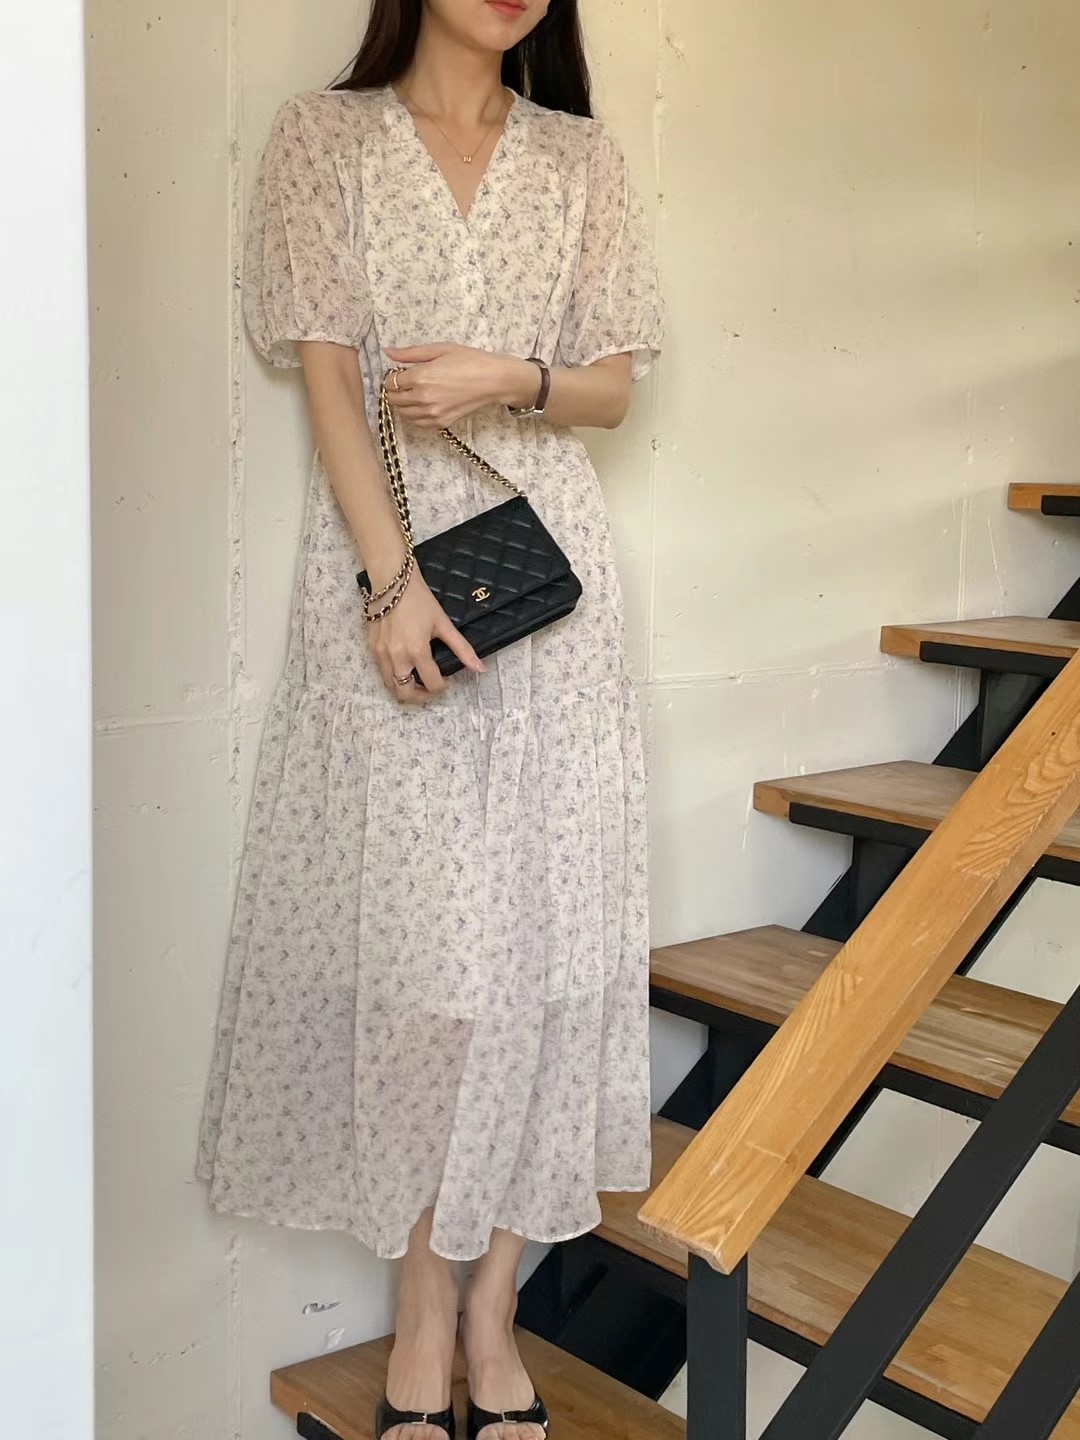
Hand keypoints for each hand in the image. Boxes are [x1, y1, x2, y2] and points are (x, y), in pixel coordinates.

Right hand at [367, 570, 484, 702]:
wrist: (391, 582)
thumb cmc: (419, 600)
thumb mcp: (443, 624)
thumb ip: (462, 649)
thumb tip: (480, 668)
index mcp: (417, 652)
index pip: (431, 684)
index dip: (442, 687)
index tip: (446, 681)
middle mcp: (396, 657)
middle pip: (405, 694)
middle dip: (420, 696)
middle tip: (429, 688)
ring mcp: (381, 654)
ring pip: (391, 686)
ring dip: (405, 688)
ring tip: (417, 679)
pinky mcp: (371, 648)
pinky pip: (382, 671)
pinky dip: (393, 675)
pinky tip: (404, 665)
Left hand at [384, 344, 540, 428]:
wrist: (494, 380)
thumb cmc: (471, 361)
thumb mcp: (440, 349)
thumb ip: (411, 353)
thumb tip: (388, 351)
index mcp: (420, 377)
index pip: (391, 383)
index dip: (391, 377)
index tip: (400, 373)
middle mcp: (423, 398)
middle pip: (394, 400)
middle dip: (395, 391)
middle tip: (405, 383)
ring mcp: (432, 413)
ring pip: (404, 414)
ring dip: (403, 404)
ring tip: (414, 393)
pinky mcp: (442, 423)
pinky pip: (418, 424)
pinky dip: (415, 416)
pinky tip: (422, 405)